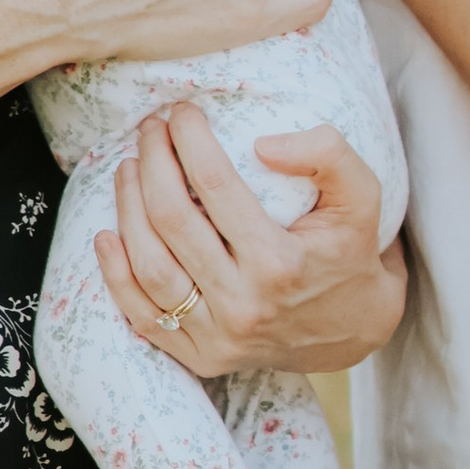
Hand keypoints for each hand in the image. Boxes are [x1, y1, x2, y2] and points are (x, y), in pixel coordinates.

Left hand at [93, 103, 404, 379]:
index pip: (216, 185)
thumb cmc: (351, 250)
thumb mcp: (363, 196)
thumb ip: (327, 155)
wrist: (354, 331)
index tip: (182, 111)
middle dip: (152, 162)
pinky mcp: (201, 357)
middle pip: (172, 220)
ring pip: (149, 266)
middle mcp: (244, 304)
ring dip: (127, 208)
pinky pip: (143, 316)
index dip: (190, 140)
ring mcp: (218, 337)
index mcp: (281, 262)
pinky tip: (106, 235)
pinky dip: (116, 275)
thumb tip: (264, 144)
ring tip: (128, 167)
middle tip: (150, 130)